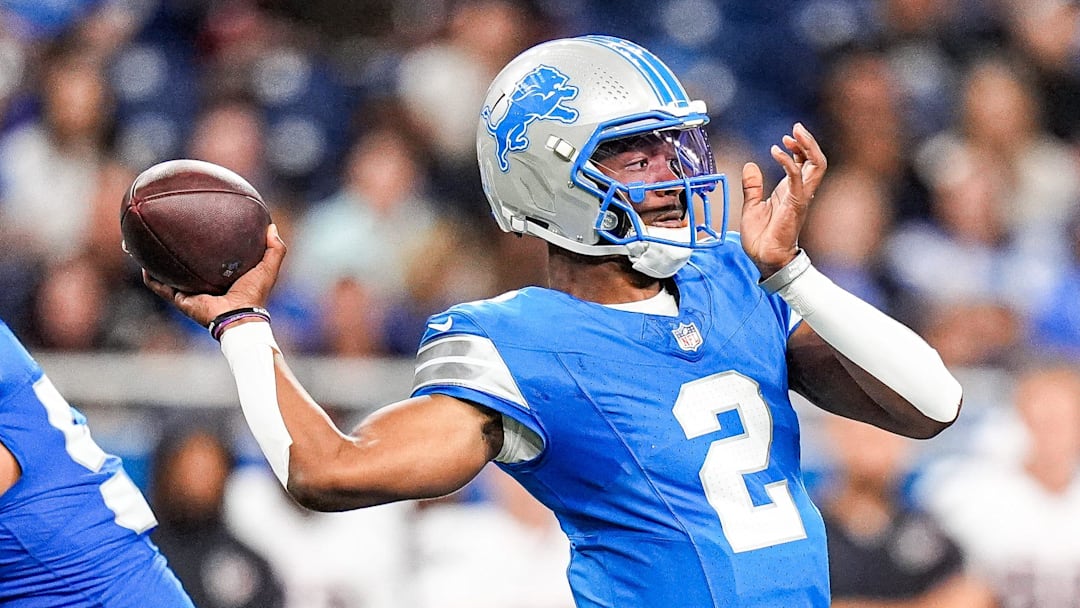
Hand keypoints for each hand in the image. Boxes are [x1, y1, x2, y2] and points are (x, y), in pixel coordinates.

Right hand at [143, 224, 287, 326]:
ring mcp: (190, 292)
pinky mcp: (181, 300)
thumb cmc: (255, 294)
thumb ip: (275, 247)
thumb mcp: (268, 267)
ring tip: (142, 243)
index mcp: (222, 275)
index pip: (209, 255)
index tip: (195, 222)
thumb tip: (271, 225)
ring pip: (166, 273)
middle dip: (173, 246)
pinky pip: (160, 287)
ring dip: (154, 260)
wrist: (239, 317)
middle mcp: (204, 283)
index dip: (202, 240)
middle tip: (164, 227)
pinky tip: (140, 262)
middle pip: (184, 261)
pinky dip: (149, 277)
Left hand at [740, 123, 826, 276]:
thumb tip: (749, 165)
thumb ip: (752, 186)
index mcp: (791, 191)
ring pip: (816, 167)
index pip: (804, 163)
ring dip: (807, 148)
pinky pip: (798, 180)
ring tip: (793, 134)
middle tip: (796, 128)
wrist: (764, 259)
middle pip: (816, 161)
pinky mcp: (795, 206)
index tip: (786, 137)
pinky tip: (776, 153)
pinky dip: (789, 163)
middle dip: (809, 142)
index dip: (799, 148)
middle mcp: (799, 192)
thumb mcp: (751, 206)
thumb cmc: (761, 237)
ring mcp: (800, 198)